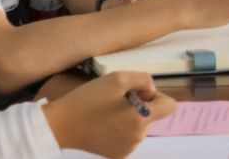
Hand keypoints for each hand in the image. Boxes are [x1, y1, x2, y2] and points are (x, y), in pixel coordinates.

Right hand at [44, 71, 171, 156]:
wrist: (58, 126)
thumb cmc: (88, 101)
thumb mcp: (118, 78)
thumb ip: (143, 80)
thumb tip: (151, 92)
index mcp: (141, 119)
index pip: (170, 106)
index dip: (157, 96)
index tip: (137, 94)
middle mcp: (138, 138)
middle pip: (154, 116)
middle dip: (141, 106)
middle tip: (116, 101)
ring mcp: (127, 150)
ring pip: (140, 127)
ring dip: (130, 118)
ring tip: (106, 113)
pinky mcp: (115, 156)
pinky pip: (128, 138)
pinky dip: (121, 130)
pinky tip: (102, 125)